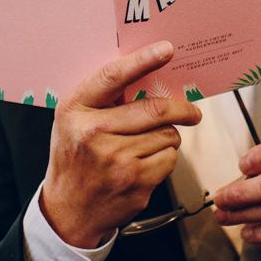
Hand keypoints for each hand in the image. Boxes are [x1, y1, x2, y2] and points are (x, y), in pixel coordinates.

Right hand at [40, 41, 201, 247]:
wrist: (69, 210)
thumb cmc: (75, 155)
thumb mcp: (74, 119)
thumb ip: (102, 96)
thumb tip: (147, 69)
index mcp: (75, 109)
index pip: (113, 76)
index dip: (143, 60)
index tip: (166, 50)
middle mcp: (93, 133)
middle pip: (154, 109)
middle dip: (181, 109)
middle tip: (192, 111)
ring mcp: (116, 160)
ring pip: (167, 135)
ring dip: (167, 137)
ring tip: (148, 144)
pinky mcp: (135, 182)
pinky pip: (169, 158)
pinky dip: (166, 158)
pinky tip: (146, 162)